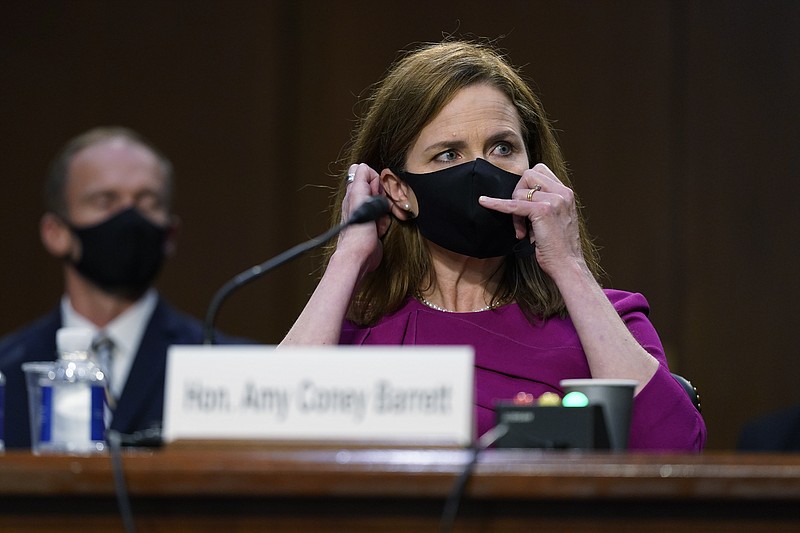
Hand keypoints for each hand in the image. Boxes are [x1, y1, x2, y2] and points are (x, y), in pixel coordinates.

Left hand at [338, 163, 388, 273]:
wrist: (359, 256)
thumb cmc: (357, 232)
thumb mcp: (358, 198)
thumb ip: (360, 179)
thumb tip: (363, 167)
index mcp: (353, 192)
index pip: (366, 171)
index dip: (375, 180)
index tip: (376, 193)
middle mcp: (359, 200)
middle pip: (379, 187)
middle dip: (384, 196)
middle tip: (380, 207)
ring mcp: (368, 212)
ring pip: (385, 201)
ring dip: (387, 210)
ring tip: (380, 221)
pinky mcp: (375, 224)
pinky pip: (387, 216)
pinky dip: (387, 221)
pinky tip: (381, 229)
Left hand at [478, 163, 584, 278]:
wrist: (568, 266)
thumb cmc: (559, 248)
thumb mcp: (557, 218)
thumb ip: (545, 203)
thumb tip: (520, 196)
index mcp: (566, 193)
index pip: (540, 170)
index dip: (527, 185)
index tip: (524, 205)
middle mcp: (563, 193)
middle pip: (528, 175)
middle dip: (518, 193)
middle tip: (520, 216)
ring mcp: (554, 200)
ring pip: (520, 192)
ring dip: (515, 212)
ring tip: (523, 231)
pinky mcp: (543, 211)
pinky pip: (513, 204)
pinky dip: (497, 204)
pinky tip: (485, 202)